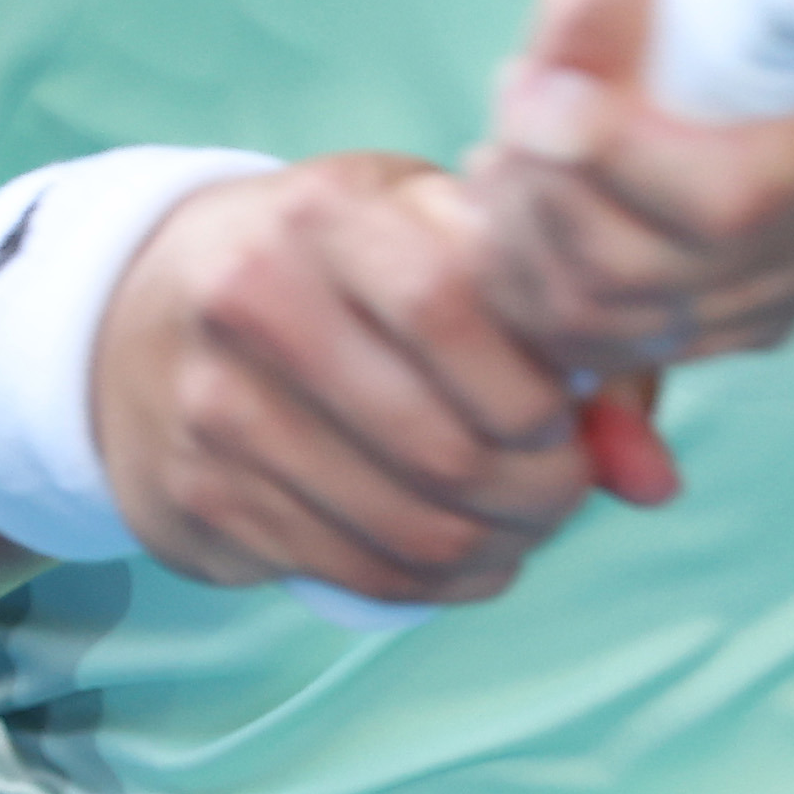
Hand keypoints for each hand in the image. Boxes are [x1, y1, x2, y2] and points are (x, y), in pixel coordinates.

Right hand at [85, 154, 606, 604]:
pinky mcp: (202, 501)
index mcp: (320, 213)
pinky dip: (441, 580)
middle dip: (540, 487)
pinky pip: (358, 573)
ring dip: (500, 545)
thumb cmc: (333, 267)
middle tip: (562, 481)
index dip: (536, 384)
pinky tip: (465, 550)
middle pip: (443, 444)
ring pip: (408, 526)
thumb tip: (653, 480)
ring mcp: (215, 410)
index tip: (567, 409)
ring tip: (523, 518)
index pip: (450, 306)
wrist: (140, 313)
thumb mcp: (433, 240)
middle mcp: (251, 302)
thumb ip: (562, 336)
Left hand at [465, 0, 793, 393]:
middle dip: (551, 196)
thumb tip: (563, 61)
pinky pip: (618, 343)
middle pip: (669, 268)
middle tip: (510, 107)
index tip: (532, 100)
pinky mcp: (748, 322)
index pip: (741, 193)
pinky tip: (526, 204)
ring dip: (532, 237)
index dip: (618, 164)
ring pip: (627, 315)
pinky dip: (542, 282)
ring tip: (507, 146)